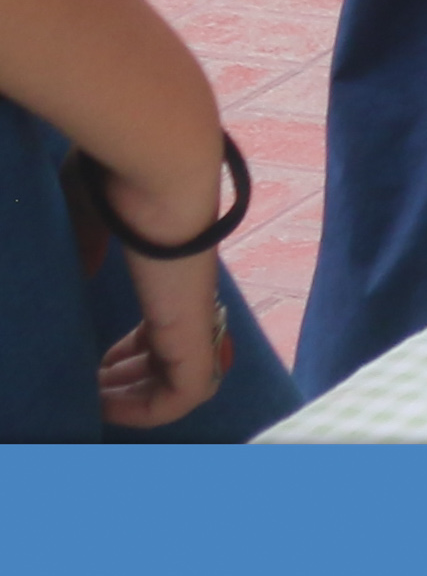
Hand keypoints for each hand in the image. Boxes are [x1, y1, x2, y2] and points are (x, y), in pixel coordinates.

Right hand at [89, 164, 231, 430]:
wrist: (159, 164)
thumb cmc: (120, 178)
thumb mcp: (91, 213)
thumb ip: (89, 241)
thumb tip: (83, 271)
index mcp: (173, 271)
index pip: (167, 327)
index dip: (134, 351)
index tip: (97, 361)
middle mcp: (190, 296)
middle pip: (174, 359)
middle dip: (131, 380)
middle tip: (92, 388)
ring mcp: (194, 312)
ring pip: (184, 383)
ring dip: (136, 400)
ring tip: (95, 402)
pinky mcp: (191, 326)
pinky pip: (186, 392)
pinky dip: (151, 412)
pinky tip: (109, 408)